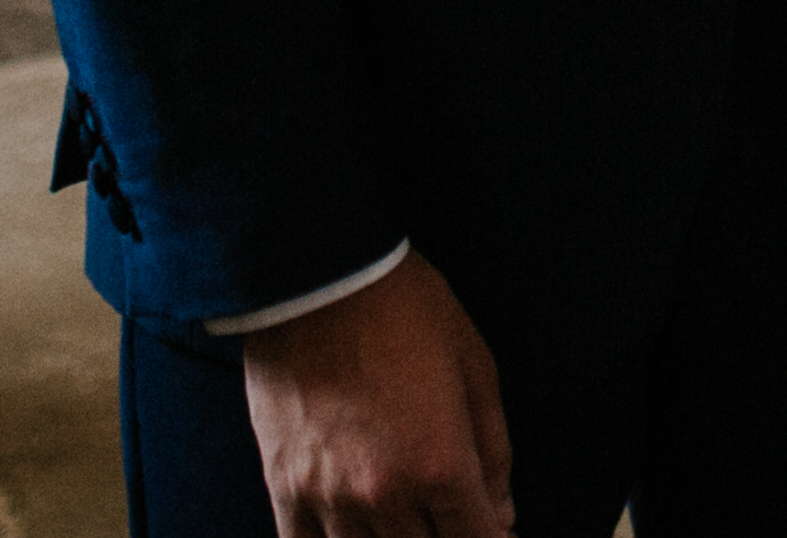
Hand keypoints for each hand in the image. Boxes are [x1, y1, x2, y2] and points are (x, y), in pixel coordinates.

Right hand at [237, 252, 510, 537]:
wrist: (318, 274)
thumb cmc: (403, 309)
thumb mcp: (475, 367)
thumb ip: (494, 451)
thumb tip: (502, 513)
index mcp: (441, 465)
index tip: (495, 532)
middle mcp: (385, 495)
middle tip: (449, 518)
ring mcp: (328, 498)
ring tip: (406, 521)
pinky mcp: (283, 488)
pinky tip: (354, 534)